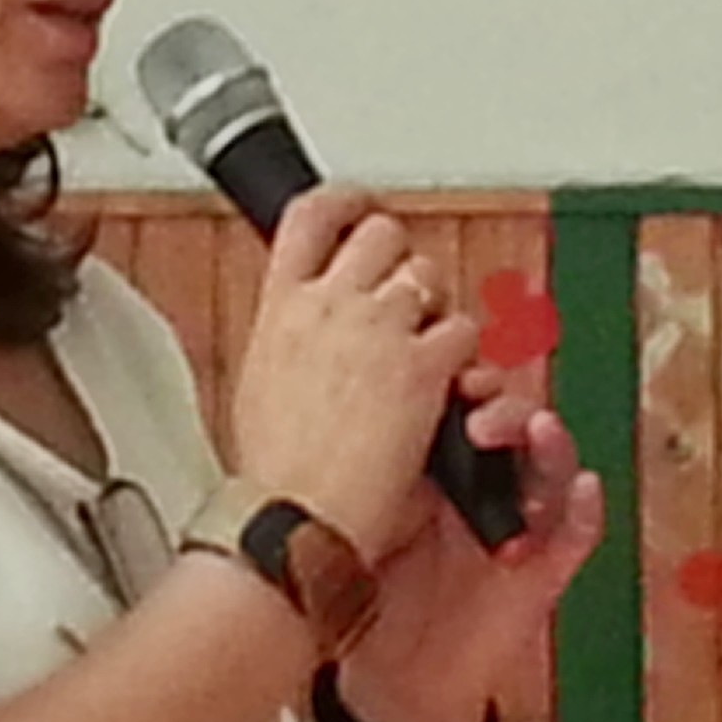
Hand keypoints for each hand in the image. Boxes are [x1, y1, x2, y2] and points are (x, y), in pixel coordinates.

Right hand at [227, 185, 476, 555]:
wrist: (295, 521)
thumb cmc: (275, 480)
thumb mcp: (261, 388)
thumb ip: (291, 342)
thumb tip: (308, 334)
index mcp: (280, 307)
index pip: (310, 216)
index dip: (344, 199)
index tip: (359, 204)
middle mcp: (328, 304)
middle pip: (381, 233)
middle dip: (400, 261)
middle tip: (405, 300)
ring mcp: (377, 330)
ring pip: (428, 276)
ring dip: (433, 309)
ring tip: (423, 355)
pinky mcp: (421, 366)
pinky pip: (460, 334)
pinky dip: (460, 361)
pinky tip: (443, 392)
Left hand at [330, 384, 604, 721]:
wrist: (394, 684)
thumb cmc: (375, 600)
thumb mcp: (361, 529)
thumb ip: (361, 480)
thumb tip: (324, 409)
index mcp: (438, 469)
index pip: (460, 407)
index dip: (458, 380)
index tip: (438, 368)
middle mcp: (484, 489)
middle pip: (510, 427)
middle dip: (501, 407)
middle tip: (476, 407)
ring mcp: (519, 527)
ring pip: (550, 471)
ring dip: (548, 445)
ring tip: (536, 429)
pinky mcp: (543, 574)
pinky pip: (574, 536)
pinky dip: (584, 510)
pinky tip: (583, 489)